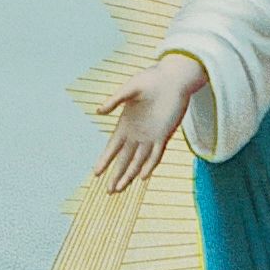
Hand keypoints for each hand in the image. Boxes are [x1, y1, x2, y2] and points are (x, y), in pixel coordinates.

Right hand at [94, 51, 206, 193]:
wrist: (173, 78)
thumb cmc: (150, 79)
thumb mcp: (130, 88)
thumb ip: (115, 100)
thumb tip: (99, 111)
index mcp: (125, 123)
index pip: (112, 147)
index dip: (104, 160)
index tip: (96, 173)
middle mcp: (136, 134)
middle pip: (124, 159)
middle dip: (116, 175)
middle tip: (108, 191)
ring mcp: (151, 136)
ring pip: (138, 161)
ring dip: (129, 175)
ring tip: (120, 190)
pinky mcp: (165, 135)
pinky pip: (157, 154)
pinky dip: (149, 166)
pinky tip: (142, 177)